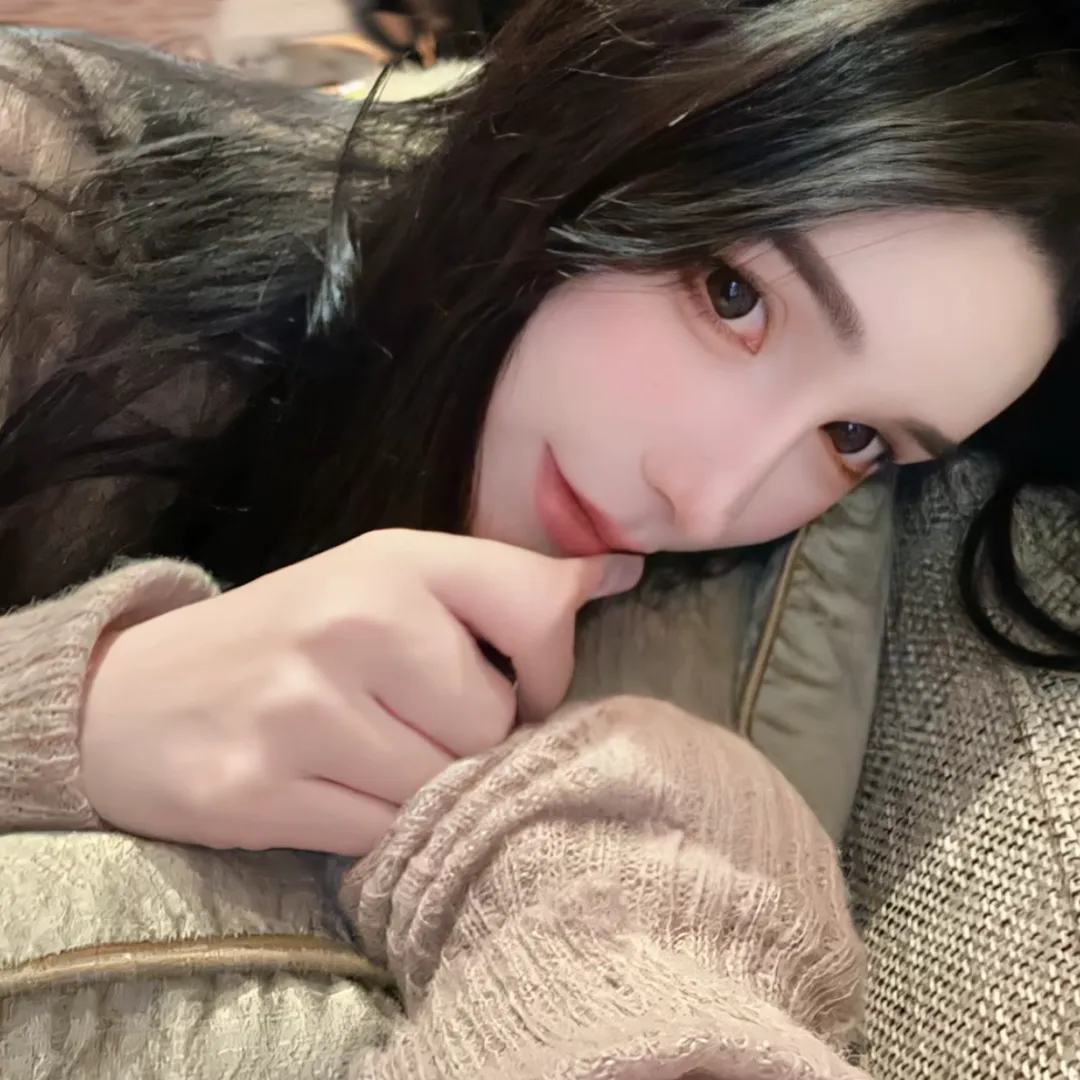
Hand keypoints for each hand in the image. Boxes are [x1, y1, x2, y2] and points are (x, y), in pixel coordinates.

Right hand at [80, 530, 642, 854]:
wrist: (131, 696)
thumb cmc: (288, 635)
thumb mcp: (385, 579)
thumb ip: (500, 582)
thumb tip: (623, 574)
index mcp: (392, 561)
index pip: (540, 607)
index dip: (550, 667)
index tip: (520, 684)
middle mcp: (351, 623)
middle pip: (495, 722)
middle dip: (470, 739)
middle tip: (411, 723)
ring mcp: (302, 709)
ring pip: (443, 787)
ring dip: (421, 788)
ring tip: (368, 756)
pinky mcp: (259, 791)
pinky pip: (382, 836)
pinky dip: (376, 827)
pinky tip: (334, 789)